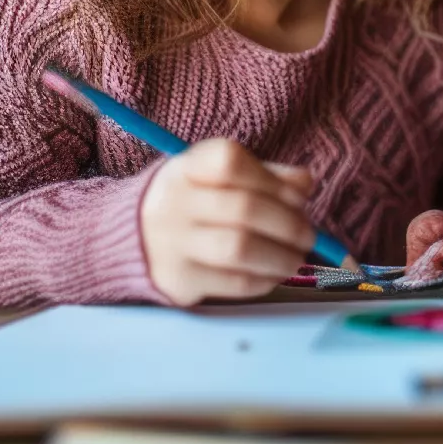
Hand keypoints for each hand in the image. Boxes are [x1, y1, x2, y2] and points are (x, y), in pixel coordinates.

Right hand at [139, 138, 317, 305]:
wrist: (134, 239)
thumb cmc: (194, 202)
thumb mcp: (220, 178)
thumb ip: (265, 175)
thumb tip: (305, 184)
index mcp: (187, 167)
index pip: (231, 162)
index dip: (274, 181)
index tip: (298, 198)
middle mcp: (173, 202)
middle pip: (243, 209)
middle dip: (289, 224)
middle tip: (308, 236)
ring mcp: (171, 243)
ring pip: (239, 248)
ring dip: (280, 257)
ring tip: (296, 259)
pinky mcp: (177, 279)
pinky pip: (232, 282)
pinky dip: (263, 279)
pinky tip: (273, 274)